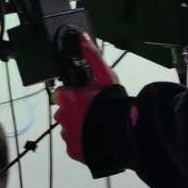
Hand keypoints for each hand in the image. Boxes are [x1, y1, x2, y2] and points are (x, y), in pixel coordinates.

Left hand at [54, 33, 121, 167]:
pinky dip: (82, 142)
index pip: (62, 94)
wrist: (125, 135)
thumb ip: (92, 56)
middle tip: (93, 112)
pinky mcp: (73, 151)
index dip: (73, 95)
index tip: (85, 98)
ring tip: (97, 127)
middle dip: (75, 111)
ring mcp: (67, 135)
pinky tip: (96, 139)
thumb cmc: (114, 104)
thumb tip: (82, 37)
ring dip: (78, 127)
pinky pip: (74, 145)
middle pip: (64, 111)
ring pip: (68, 128)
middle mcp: (61, 116)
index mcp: (66, 98)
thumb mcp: (106, 76)